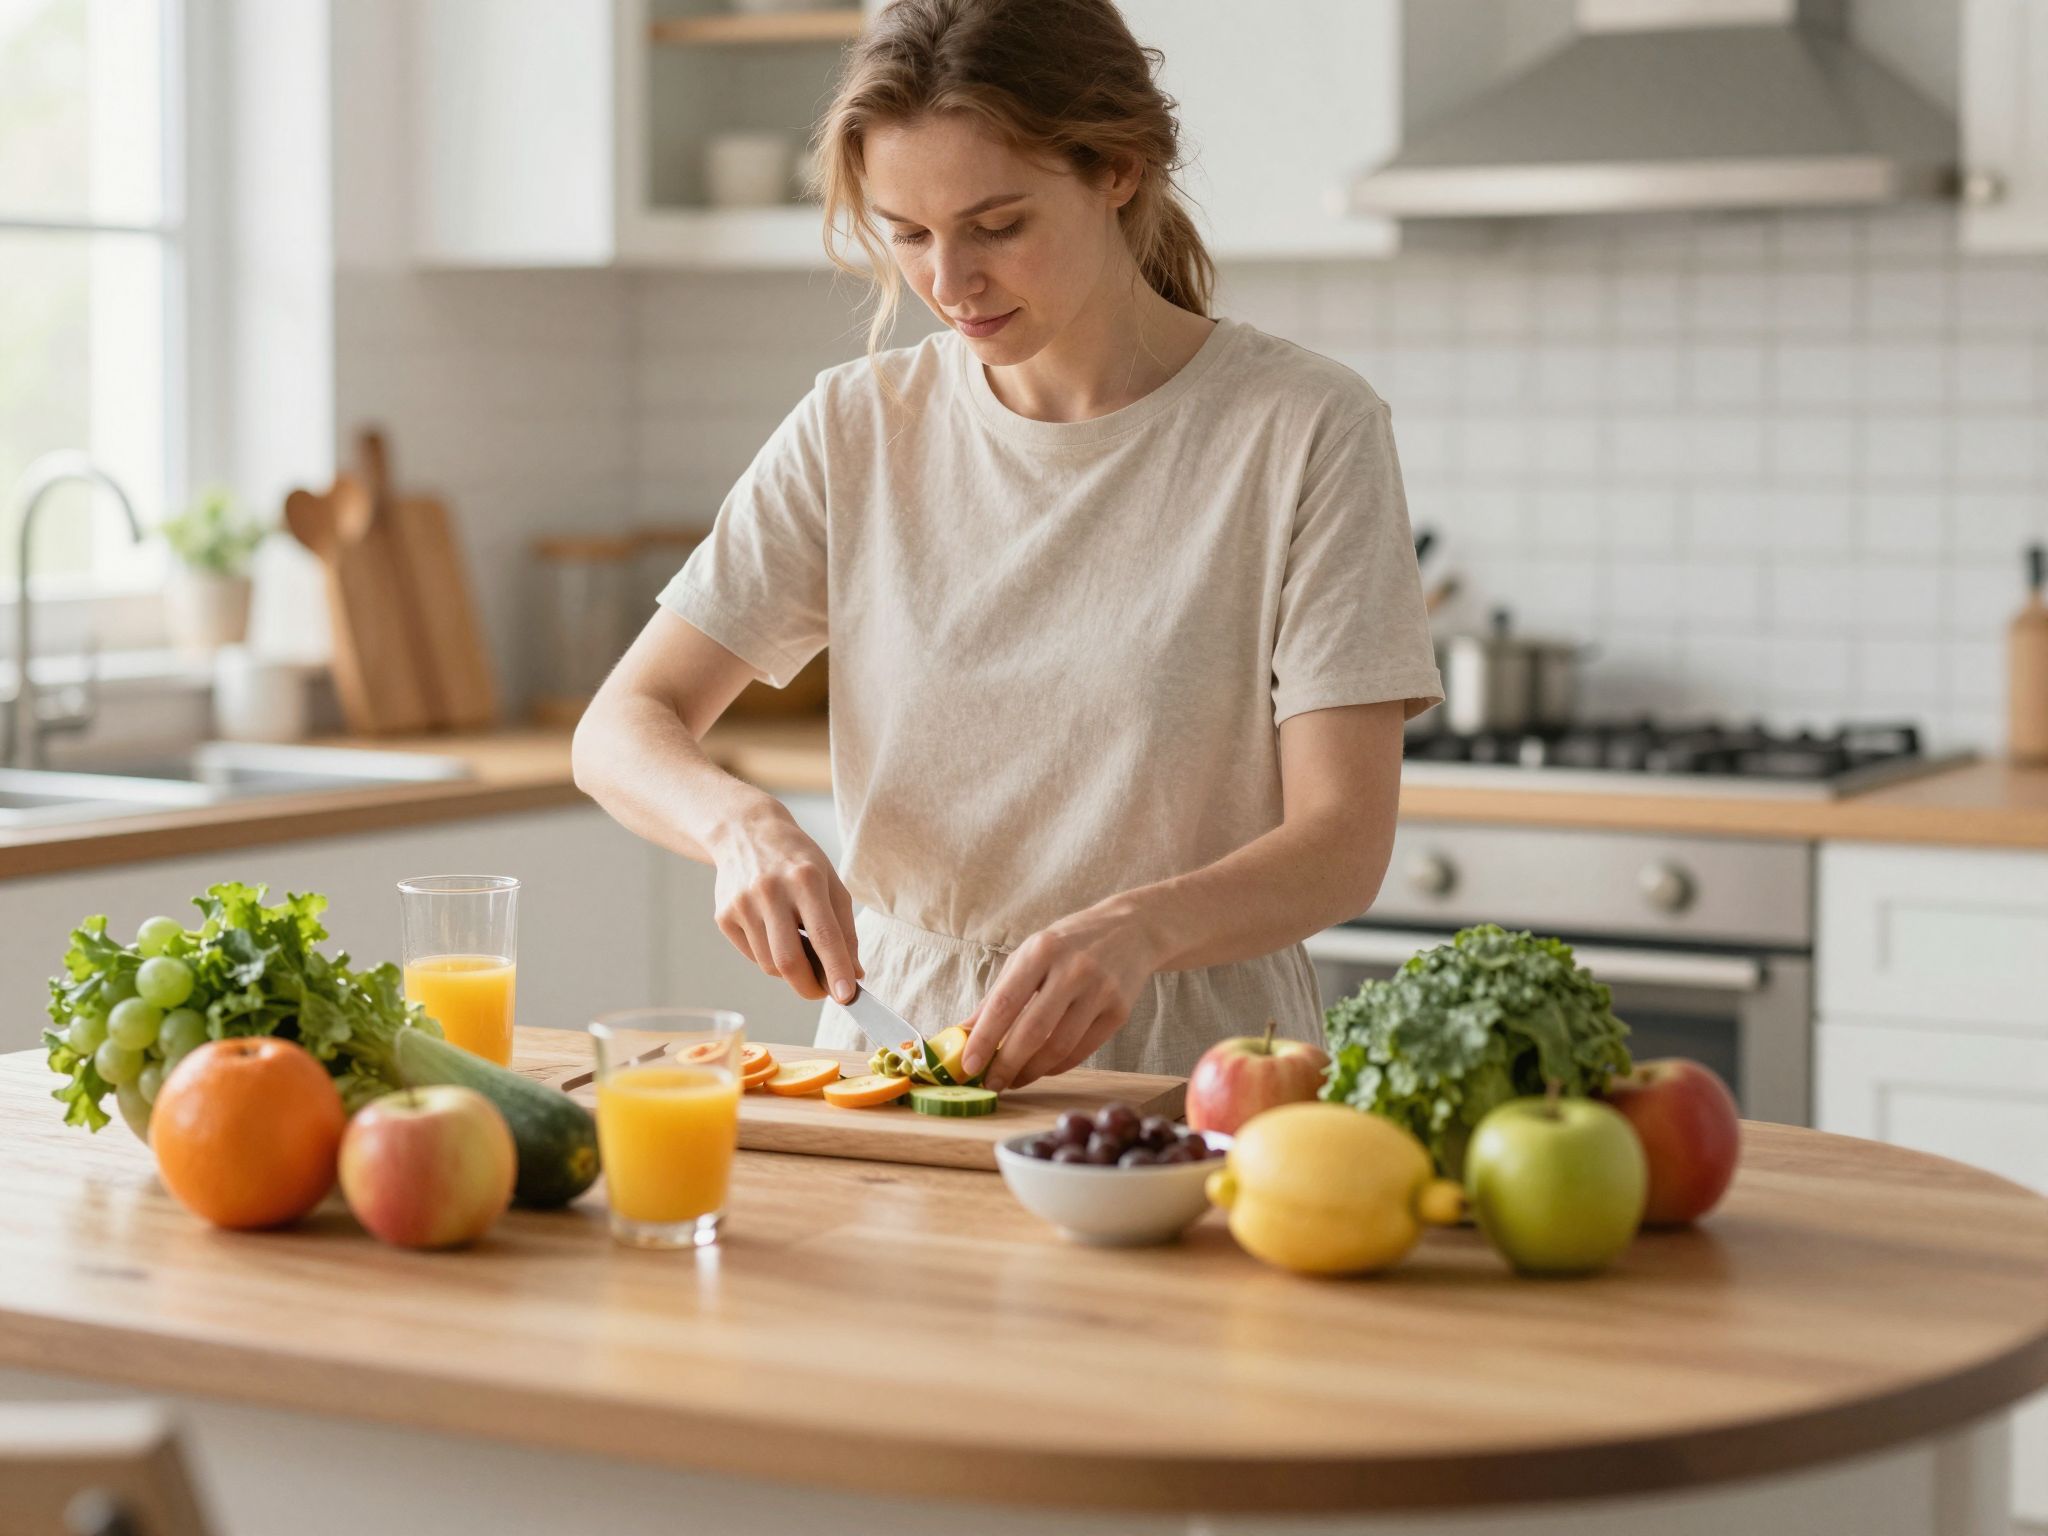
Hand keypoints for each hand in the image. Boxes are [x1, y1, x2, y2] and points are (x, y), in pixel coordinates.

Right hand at [709, 803, 861, 1003]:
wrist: (745, 832)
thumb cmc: (798, 861)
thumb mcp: (831, 883)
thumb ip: (845, 931)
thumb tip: (854, 975)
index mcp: (805, 879)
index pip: (824, 935)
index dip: (836, 970)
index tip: (847, 996)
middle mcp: (770, 891)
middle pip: (789, 960)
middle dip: (810, 987)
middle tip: (823, 992)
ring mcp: (742, 904)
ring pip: (769, 964)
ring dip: (790, 970)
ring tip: (799, 945)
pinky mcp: (723, 916)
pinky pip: (752, 956)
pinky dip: (769, 956)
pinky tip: (774, 932)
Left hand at [961, 901, 1159, 1091]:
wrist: (1130, 930)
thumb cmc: (1068, 944)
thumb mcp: (1029, 955)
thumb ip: (998, 994)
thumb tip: (964, 1034)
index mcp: (1042, 950)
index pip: (1005, 1003)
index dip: (984, 1039)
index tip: (968, 1066)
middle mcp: (1073, 970)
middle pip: (1034, 1031)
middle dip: (1007, 1065)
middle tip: (990, 1085)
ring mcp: (1101, 991)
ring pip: (1059, 1047)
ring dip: (1031, 1072)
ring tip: (1014, 1080)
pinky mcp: (1120, 1012)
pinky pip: (1082, 1051)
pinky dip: (1057, 1066)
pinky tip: (1041, 1068)